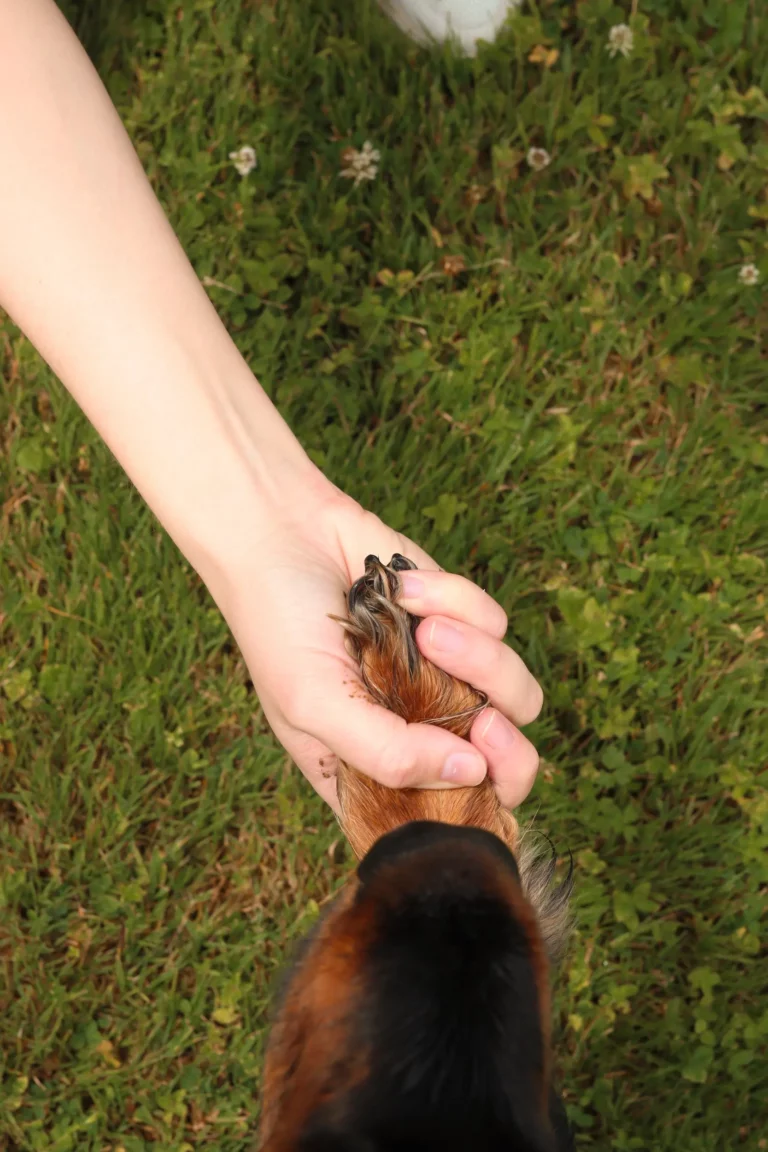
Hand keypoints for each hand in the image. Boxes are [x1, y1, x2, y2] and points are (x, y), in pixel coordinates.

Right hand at [220, 481, 542, 812]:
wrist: (281, 531)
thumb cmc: (278, 628)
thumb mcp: (315, 704)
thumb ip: (387, 752)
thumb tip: (472, 774)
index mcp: (378, 772)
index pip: (450, 820)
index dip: (480, 808)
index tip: (471, 764)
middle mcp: (422, 732)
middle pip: (508, 768)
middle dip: (510, 749)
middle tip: (485, 721)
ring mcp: (447, 677)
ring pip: (515, 693)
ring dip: (478, 657)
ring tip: (424, 626)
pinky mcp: (462, 621)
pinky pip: (495, 624)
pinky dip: (454, 601)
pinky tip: (405, 586)